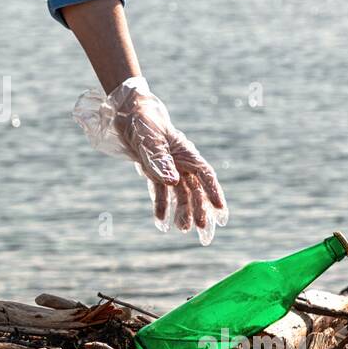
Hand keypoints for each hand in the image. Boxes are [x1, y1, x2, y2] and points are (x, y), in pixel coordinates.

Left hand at [74, 77, 227, 243]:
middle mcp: (182, 164)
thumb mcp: (150, 141)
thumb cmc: (143, 123)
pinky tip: (161, 222)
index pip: (206, 177)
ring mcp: (169, 170)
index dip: (214, 194)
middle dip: (201, 212)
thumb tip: (173, 183)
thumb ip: (160, 162)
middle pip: (196, 191)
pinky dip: (161, 207)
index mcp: (187, 154)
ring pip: (181, 195)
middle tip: (204, 234)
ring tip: (182, 230)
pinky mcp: (154, 174)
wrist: (127, 114)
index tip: (221, 213)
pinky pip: (160, 194)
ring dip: (183, 212)